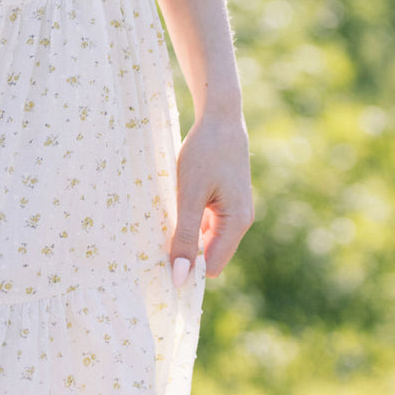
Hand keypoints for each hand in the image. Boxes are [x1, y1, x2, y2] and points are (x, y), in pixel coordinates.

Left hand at [169, 107, 252, 282]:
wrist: (219, 117)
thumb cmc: (204, 152)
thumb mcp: (189, 195)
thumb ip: (186, 236)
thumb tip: (180, 278)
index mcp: (237, 223)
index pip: (212, 267)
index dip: (187, 268)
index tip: (158, 260)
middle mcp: (240, 221)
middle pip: (209, 255)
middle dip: (185, 252)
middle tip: (154, 239)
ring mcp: (234, 211)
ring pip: (205, 238)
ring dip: (185, 234)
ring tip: (161, 219)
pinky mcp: (225, 200)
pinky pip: (206, 222)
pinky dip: (189, 220)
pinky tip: (172, 206)